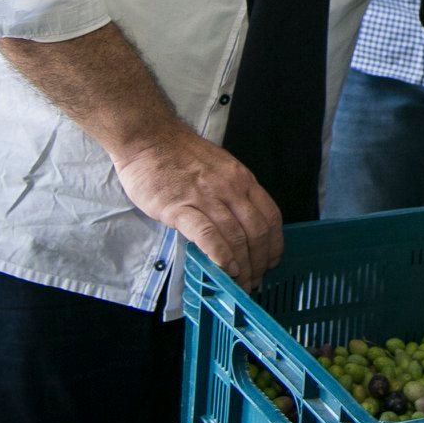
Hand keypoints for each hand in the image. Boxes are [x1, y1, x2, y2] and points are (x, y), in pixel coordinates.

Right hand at [111, 128, 283, 290]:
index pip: (270, 217)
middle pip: (256, 232)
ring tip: (239, 284)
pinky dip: (220, 255)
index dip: (274, 244)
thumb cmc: (181, 155)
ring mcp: (206, 197)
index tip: (271, 262)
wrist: (149, 138)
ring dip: (241, 266)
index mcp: (243, 180)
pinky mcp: (180, 207)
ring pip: (235, 237)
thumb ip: (231, 195)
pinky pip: (208, 234)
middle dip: (259, 262)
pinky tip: (223, 269)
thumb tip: (240, 226)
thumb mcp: (220, 169)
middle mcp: (231, 188)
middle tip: (254, 282)